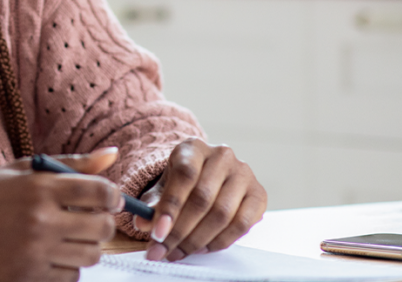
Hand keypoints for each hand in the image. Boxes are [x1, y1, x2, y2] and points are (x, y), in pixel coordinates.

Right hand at [0, 148, 122, 281]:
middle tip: (89, 218)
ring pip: (89, 256)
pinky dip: (65, 266)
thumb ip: (70, 163)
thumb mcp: (21, 170)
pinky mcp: (27, 278)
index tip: (108, 199)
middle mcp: (39, 221)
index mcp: (38, 188)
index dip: (113, 195)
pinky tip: (48, 253)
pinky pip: (69, 277)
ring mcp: (34, 253)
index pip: (99, 192)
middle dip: (103, 222)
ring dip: (85, 246)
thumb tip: (113, 154)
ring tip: (65, 235)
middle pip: (101, 228)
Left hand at [133, 139, 265, 261]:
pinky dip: (219, 241)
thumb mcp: (162, 187)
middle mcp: (222, 156)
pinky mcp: (259, 194)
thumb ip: (151, 204)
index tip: (156, 233)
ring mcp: (244, 174)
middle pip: (203, 198)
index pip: (185, 175)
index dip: (171, 206)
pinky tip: (201, 248)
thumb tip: (143, 222)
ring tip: (178, 252)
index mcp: (194, 148)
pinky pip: (241, 224)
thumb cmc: (181, 183)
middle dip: (180, 231)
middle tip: (163, 250)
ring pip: (222, 214)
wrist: (208, 177)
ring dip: (197, 240)